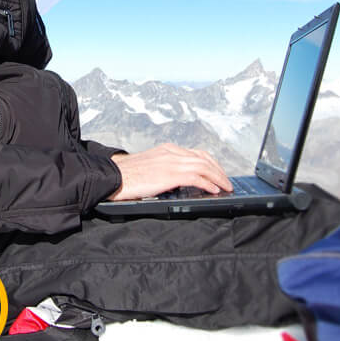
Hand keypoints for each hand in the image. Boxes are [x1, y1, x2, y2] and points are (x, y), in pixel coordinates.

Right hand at [108, 143, 231, 200]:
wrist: (113, 176)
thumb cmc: (127, 175)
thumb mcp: (149, 166)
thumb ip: (164, 169)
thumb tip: (176, 181)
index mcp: (167, 149)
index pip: (196, 153)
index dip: (210, 163)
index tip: (217, 172)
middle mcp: (172, 152)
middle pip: (204, 158)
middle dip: (218, 171)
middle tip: (227, 182)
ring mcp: (172, 162)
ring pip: (204, 166)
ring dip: (218, 177)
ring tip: (226, 187)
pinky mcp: (170, 174)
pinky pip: (197, 177)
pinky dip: (209, 183)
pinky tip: (214, 190)